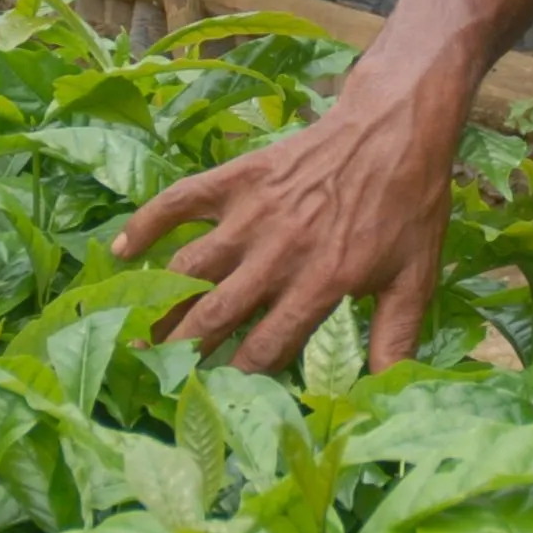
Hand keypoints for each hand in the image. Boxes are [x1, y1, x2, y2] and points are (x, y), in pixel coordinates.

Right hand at [111, 0, 532, 377]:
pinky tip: (118, 250)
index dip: (240, 381)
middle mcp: (279, 252)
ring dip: (158, 305)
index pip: (268, 347)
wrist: (394, 129)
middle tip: (155, 382)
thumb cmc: (407, 208)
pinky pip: (180, 202)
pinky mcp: (237, 179)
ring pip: (190, 269)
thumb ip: (394, 340)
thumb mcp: (414, 279)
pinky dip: (146, 223)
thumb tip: (385, 396)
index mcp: (323, 282)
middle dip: (184, 354)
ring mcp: (252, 214)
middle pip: (217, 315)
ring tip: (133, 337)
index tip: (217, 403)